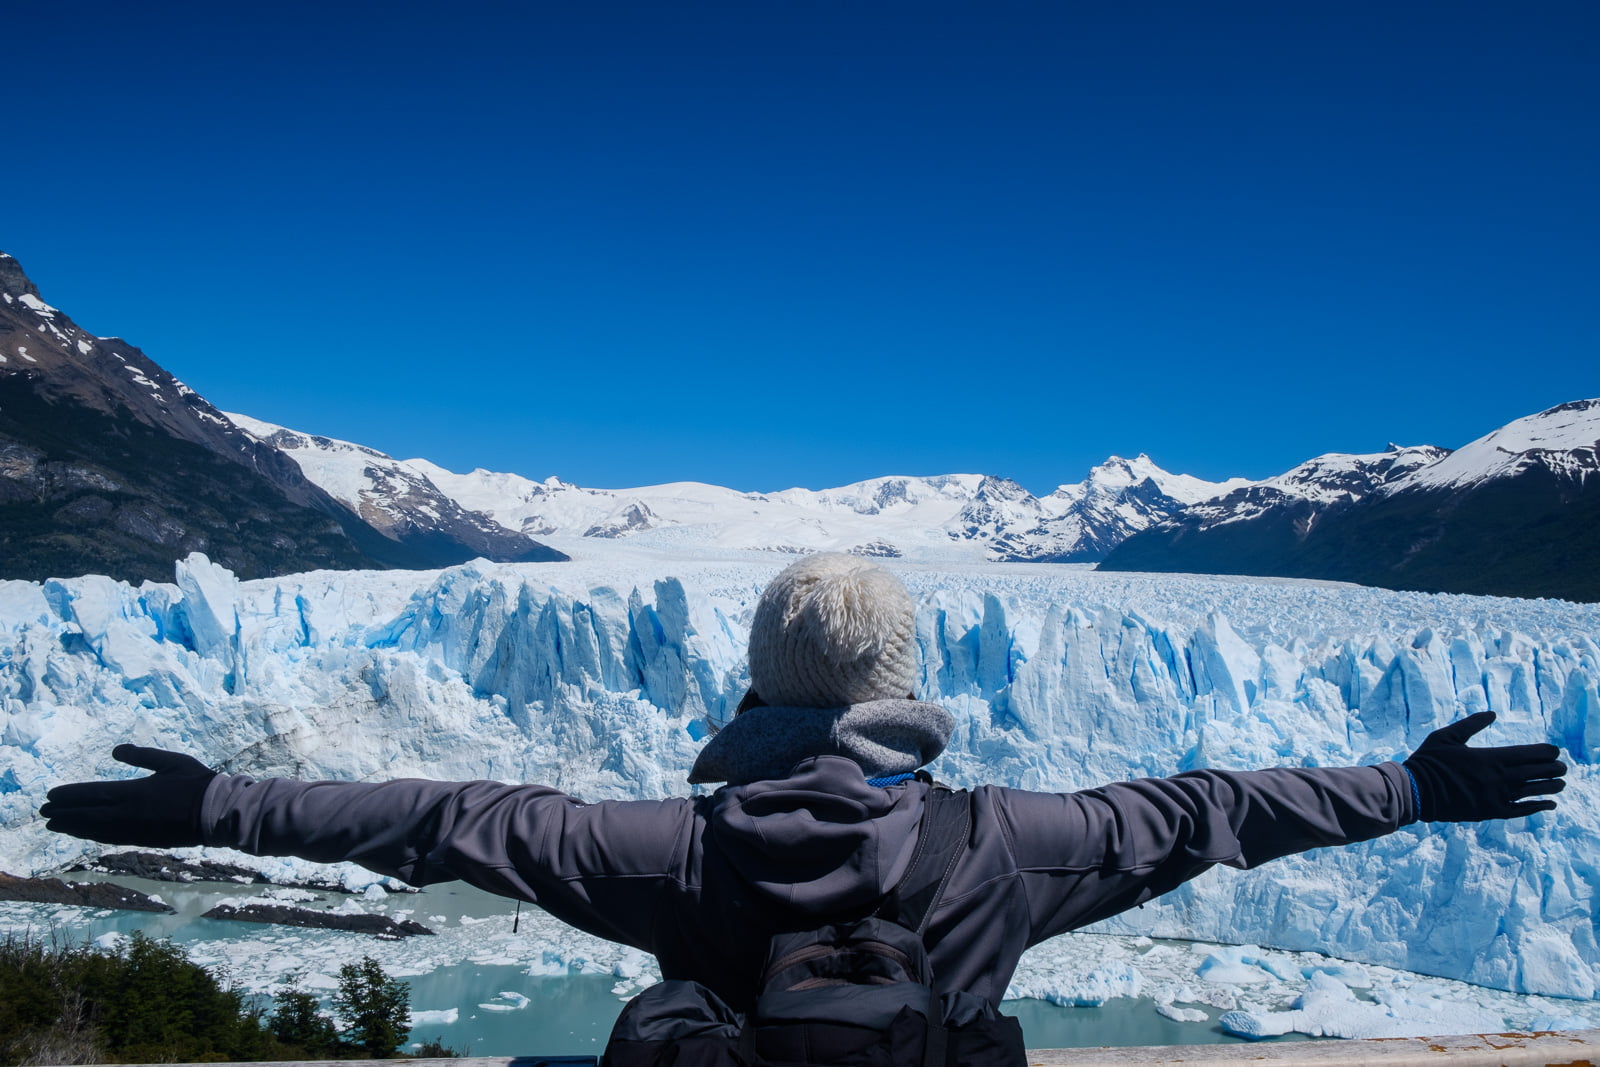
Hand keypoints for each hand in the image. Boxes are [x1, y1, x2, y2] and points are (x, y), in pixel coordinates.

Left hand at [39, 745, 217, 847]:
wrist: (216, 813)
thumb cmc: (197, 783)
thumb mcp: (172, 761)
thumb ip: (142, 756)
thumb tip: (115, 751)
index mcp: (133, 791)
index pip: (91, 794)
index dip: (68, 795)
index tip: (50, 796)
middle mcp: (127, 813)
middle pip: (86, 814)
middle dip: (63, 813)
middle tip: (43, 812)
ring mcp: (133, 829)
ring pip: (94, 829)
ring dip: (73, 827)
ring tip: (56, 826)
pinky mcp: (142, 840)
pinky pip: (109, 839)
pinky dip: (92, 836)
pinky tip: (84, 835)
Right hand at [1403, 712, 1565, 821]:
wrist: (1415, 791)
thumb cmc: (1429, 761)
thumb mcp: (1447, 736)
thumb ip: (1472, 724)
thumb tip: (1493, 714)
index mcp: (1489, 757)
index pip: (1529, 754)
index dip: (1546, 752)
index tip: (1555, 751)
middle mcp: (1498, 777)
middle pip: (1536, 772)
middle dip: (1554, 768)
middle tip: (1563, 767)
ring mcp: (1495, 796)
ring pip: (1533, 791)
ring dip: (1550, 787)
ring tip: (1561, 783)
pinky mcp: (1490, 812)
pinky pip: (1521, 810)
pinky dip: (1537, 807)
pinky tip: (1549, 804)